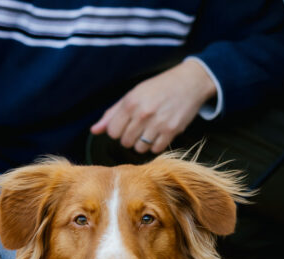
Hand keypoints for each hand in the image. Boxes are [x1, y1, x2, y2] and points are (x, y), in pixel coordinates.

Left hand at [90, 59, 216, 154]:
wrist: (189, 82)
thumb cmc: (158, 88)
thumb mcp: (133, 95)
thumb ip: (112, 114)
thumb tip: (94, 130)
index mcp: (130, 103)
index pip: (112, 132)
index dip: (117, 131)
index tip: (125, 125)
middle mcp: (143, 114)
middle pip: (125, 142)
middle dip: (129, 137)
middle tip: (138, 127)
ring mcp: (158, 123)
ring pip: (140, 148)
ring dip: (142, 143)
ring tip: (149, 131)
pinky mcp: (171, 131)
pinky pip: (156, 149)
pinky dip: (156, 145)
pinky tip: (159, 133)